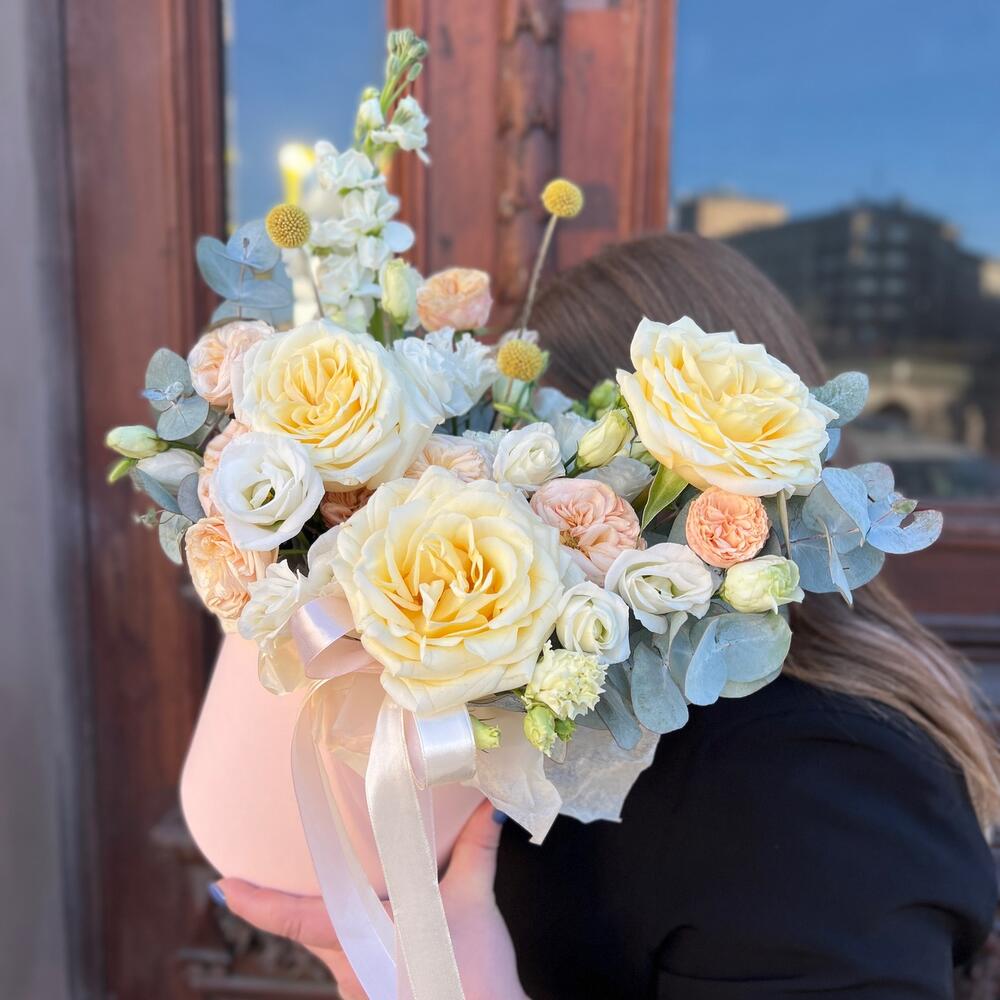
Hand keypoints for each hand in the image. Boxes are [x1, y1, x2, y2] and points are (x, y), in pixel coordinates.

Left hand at [214, 801, 526, 999]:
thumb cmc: (469, 972)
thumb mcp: (473, 901)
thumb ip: (477, 848)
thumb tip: (491, 804)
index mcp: (359, 935)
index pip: (295, 916)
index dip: (257, 902)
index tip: (223, 885)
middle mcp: (351, 966)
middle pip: (313, 928)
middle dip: (298, 903)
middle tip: (275, 872)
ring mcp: (363, 987)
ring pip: (338, 947)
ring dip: (338, 923)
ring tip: (348, 894)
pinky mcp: (380, 995)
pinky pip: (359, 962)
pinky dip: (363, 941)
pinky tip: (388, 930)